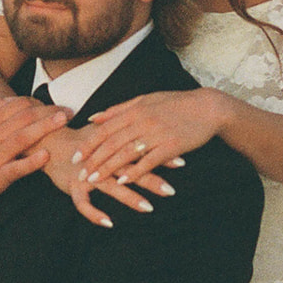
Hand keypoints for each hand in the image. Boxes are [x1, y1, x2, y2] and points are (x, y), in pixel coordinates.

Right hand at [0, 95, 69, 218]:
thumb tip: (4, 98)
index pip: (16, 105)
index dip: (38, 102)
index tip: (54, 106)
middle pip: (22, 118)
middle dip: (48, 112)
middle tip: (69, 112)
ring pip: (21, 138)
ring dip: (44, 128)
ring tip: (62, 122)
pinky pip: (16, 168)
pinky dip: (31, 162)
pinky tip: (45, 156)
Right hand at [41, 123, 175, 229]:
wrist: (51, 143)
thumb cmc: (86, 139)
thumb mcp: (110, 133)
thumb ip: (133, 137)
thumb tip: (163, 141)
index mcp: (112, 143)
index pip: (139, 149)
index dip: (159, 155)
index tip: (181, 162)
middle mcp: (101, 158)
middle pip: (128, 168)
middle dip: (150, 179)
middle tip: (170, 190)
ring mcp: (86, 173)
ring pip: (110, 186)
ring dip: (130, 197)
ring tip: (148, 207)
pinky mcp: (73, 187)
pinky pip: (83, 204)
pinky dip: (94, 213)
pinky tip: (109, 223)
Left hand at [74, 89, 223, 192]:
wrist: (208, 108)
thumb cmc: (176, 104)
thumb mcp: (145, 100)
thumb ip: (118, 110)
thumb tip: (93, 118)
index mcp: (135, 109)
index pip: (105, 129)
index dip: (88, 144)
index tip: (75, 157)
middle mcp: (143, 121)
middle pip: (112, 143)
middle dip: (93, 160)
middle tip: (79, 174)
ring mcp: (157, 133)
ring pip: (126, 153)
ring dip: (108, 168)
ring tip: (93, 181)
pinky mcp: (171, 146)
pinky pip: (148, 161)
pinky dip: (134, 172)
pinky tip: (122, 182)